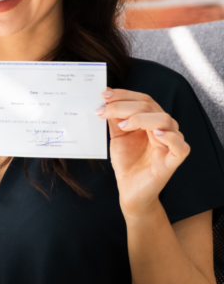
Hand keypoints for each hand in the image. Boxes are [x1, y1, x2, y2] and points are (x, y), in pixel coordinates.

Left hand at [100, 88, 189, 217]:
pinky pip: (180, 146)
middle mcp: (164, 128)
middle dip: (124, 105)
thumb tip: (105, 98)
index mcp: (152, 121)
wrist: (130, 190)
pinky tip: (154, 134)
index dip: (124, 94)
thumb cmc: (127, 162)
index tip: (104, 94)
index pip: (143, 100)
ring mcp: (171, 143)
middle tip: (103, 110)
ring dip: (141, 118)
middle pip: (150, 107)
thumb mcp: (118, 136)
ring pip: (164, 120)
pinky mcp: (174, 160)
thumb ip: (114, 118)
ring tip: (123, 125)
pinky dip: (169, 137)